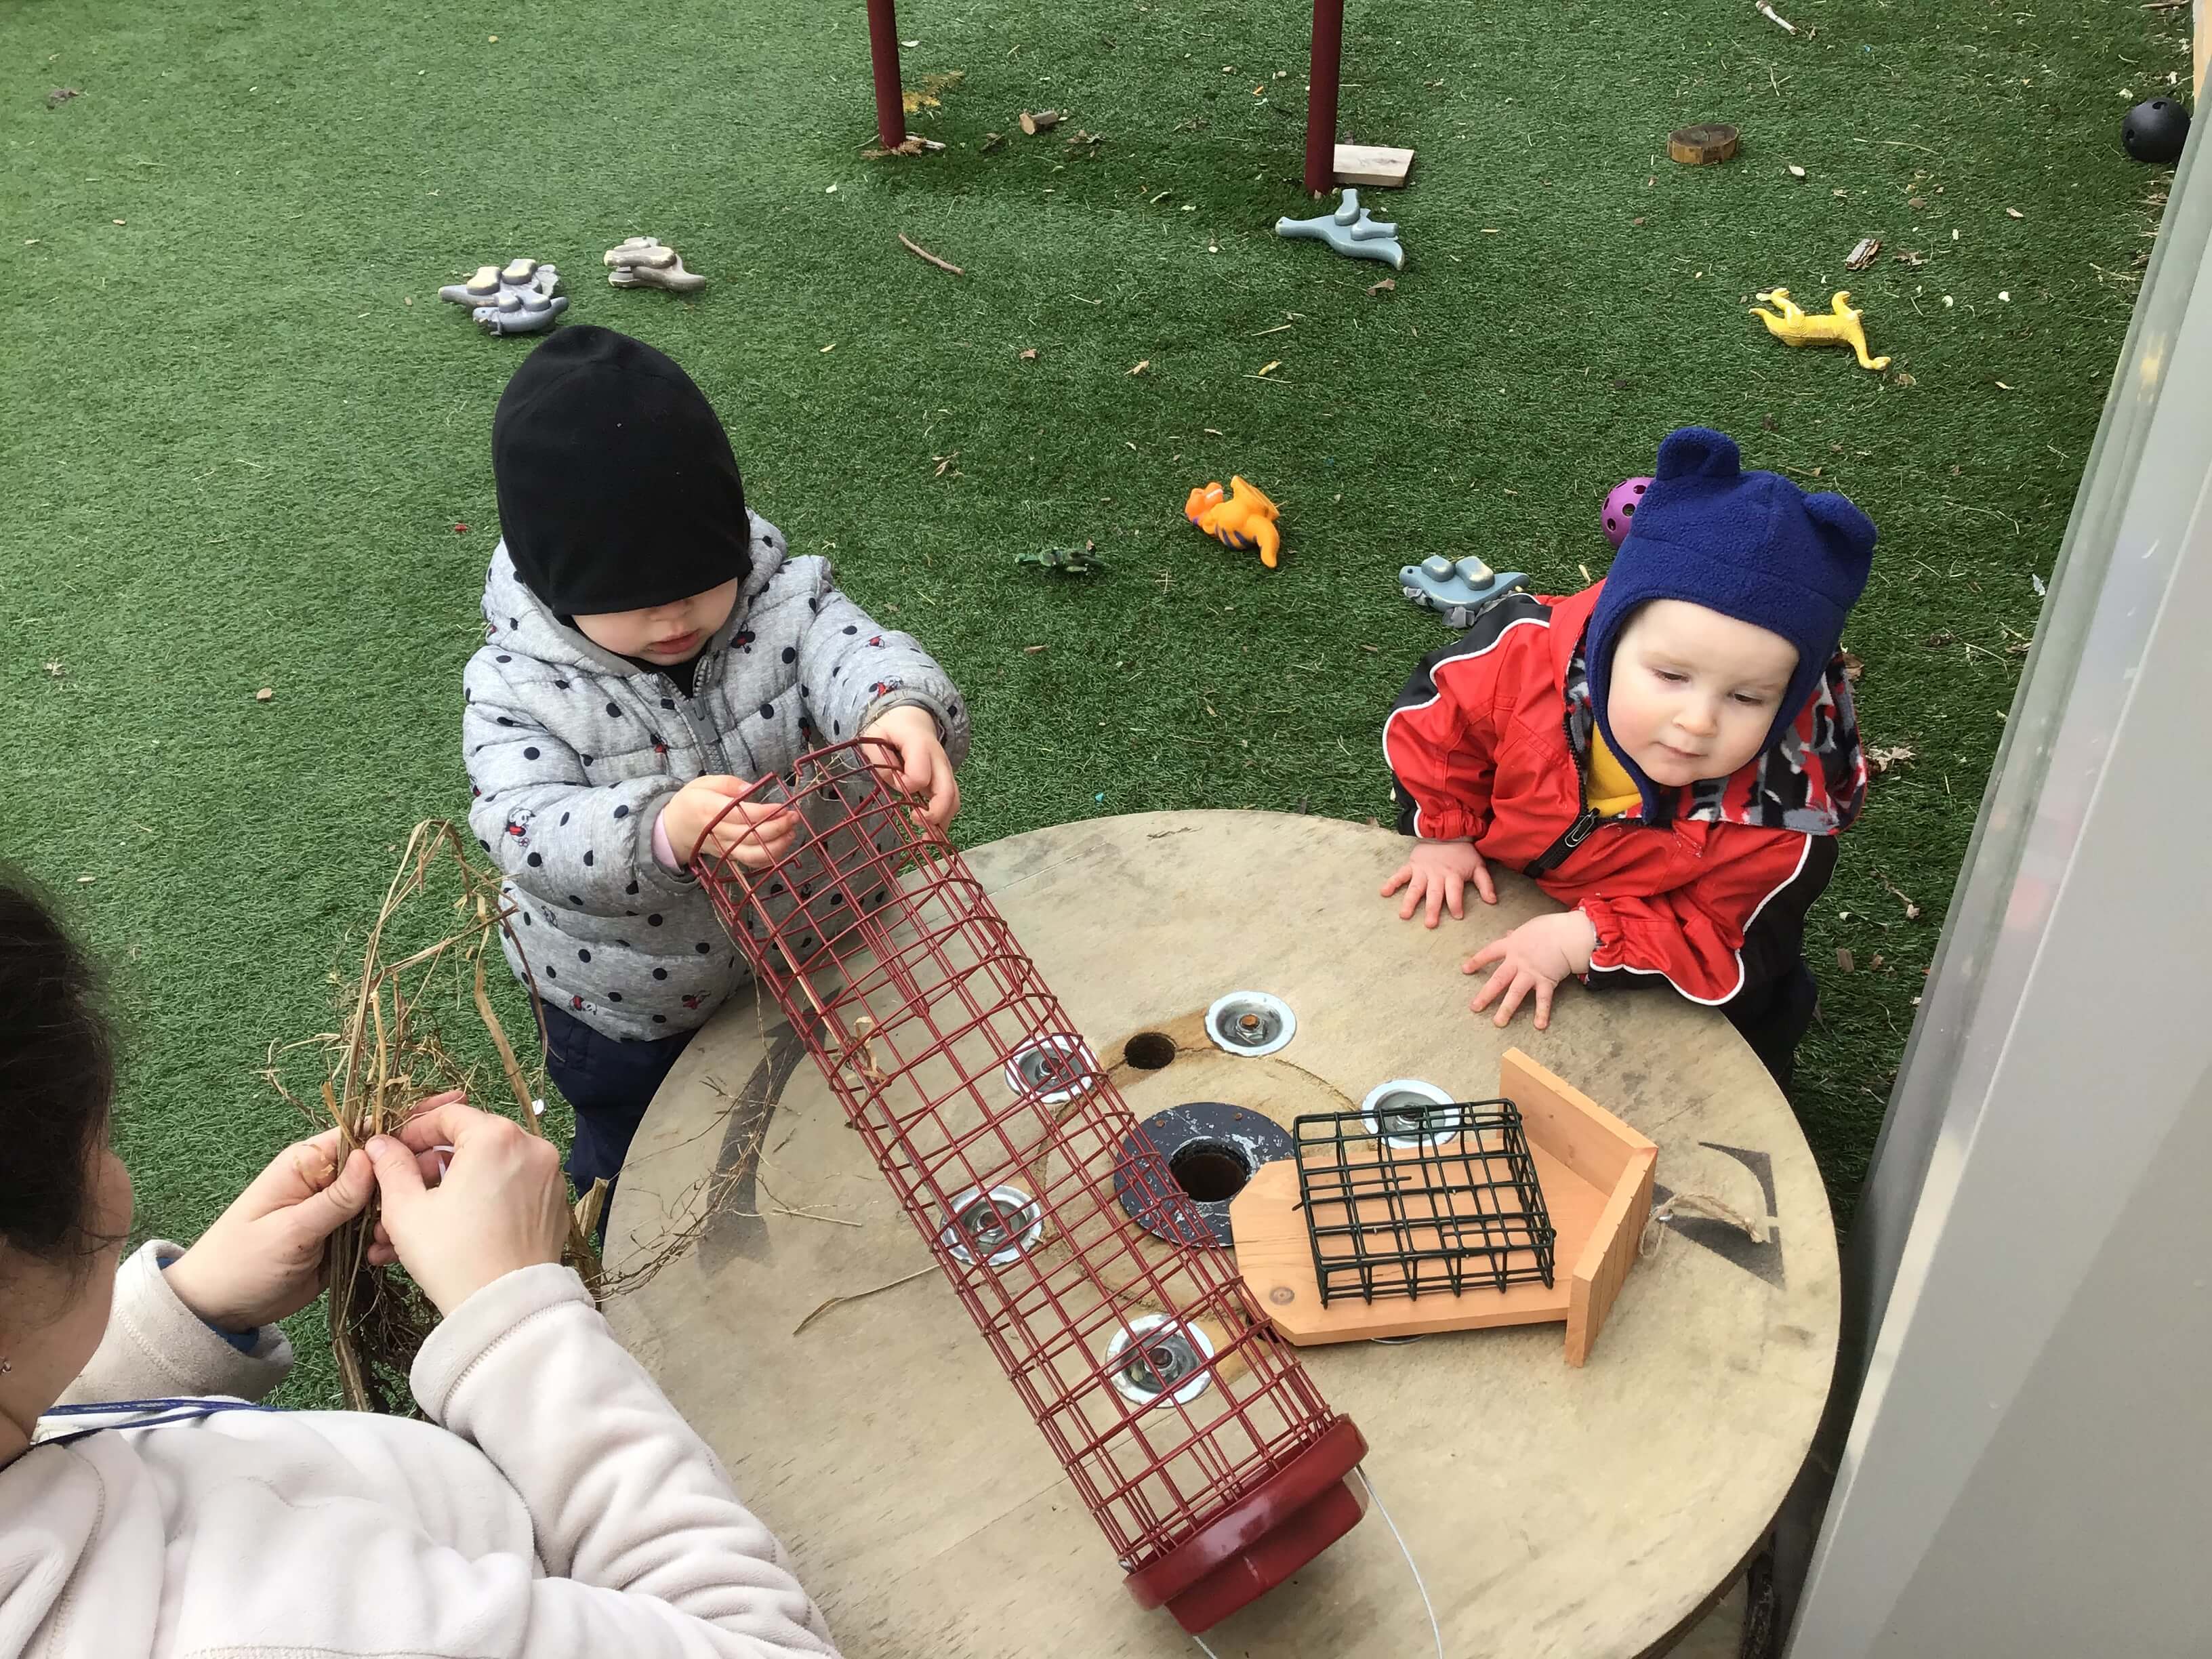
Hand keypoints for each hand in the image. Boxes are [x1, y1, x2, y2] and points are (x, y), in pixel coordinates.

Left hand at [162, 1098, 453, 1330]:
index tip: (448, 1110)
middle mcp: (326, 1179)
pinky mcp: (344, 1237)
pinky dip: (391, 1235)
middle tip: (445, 1180)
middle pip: (383, 1162)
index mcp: (308, 1162)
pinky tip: (398, 1249)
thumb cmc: (241, 1263)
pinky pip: (379, 1226)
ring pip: (387, 1196)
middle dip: (413, 1169)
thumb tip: (373, 1155)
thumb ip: (334, 1198)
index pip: (363, 1131)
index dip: (404, 1121)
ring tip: (413, 1227)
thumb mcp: (288, 1230)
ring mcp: (337, 1209)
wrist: (219, 1309)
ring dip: (403, 1209)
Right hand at [364, 1099, 570, 1316]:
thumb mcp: (406, 1209)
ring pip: (487, 1172)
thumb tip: (380, 1144)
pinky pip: (509, 1192)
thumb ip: (391, 1167)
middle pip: (470, 1144)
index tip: (392, 1152)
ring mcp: (548, 1176)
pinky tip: (447, 1232)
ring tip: (411, 1226)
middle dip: (428, 1169)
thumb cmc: (452, 1254)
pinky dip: (478, 1204)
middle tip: (397, 1195)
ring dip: (447, 1193)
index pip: (449, 1116)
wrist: (505, 1308)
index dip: (414, 1131)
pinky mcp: (555, 1204)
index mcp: (497, 1137)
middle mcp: (532, 1147)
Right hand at [661, 775, 797, 869]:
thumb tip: (751, 789)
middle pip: (750, 836)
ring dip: (777, 845)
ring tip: (791, 831)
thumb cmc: (692, 801)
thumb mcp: (704, 782)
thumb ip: (728, 783)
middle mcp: (717, 831)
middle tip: (794, 817)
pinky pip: (751, 862)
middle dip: (777, 828)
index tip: (783, 807)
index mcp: (709, 809)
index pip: (740, 814)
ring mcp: (724, 848)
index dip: (765, 813)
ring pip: (753, 854)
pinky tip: (783, 843)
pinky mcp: (729, 856)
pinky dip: (770, 857)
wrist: (675, 828)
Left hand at [860, 704, 959, 828]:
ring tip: (929, 839)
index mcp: (921, 746)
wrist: (914, 718)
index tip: (894, 782)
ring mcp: (946, 771)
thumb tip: (892, 781)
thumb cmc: (892, 729)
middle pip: (948, 791)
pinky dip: (945, 818)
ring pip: (955, 799)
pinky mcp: (947, 780)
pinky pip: (952, 801)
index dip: (905, 785)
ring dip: (944, 821)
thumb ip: (877, 757)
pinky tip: (934, 833)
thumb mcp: (875, 735)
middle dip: (936, 813)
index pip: (919, 776)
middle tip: (917, 823)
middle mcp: (940, 760)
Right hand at [1380, 838, 1496, 927]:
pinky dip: (1392, 882)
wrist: (1447, 831)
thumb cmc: (1463, 853)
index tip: (1457, 916)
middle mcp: (1437, 875)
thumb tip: (1492, 901)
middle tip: (1430, 924)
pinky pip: (1400, 874)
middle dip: (1432, 909)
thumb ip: (1485, 884)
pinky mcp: (1412, 865)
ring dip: (1410, 901)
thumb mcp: (1478, 866)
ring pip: (1415, 888)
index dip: (1456, 904)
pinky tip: (1384, 892)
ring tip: (1404, 915)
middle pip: (1434, 894)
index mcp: (1453, 875)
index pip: (1455, 892)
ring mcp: (1423, 870)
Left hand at [1462, 911, 1597, 1029]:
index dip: (1477, 961)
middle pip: (1498, 980)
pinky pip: (1543, 999)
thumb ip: (1516, 935)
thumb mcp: (1527, 928)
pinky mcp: (1546, 981)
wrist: (1567, 934)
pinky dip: (1542, 1013)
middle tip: (1474, 1008)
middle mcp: (1517, 962)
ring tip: (1498, 1023)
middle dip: (1485, 995)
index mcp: (1511, 946)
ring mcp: (1530, 973)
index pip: (1489, 953)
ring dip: (1506, 1009)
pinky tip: (1539, 1025)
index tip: (1465, 970)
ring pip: (1515, 993)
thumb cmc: (1549, 928)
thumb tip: (1508, 934)